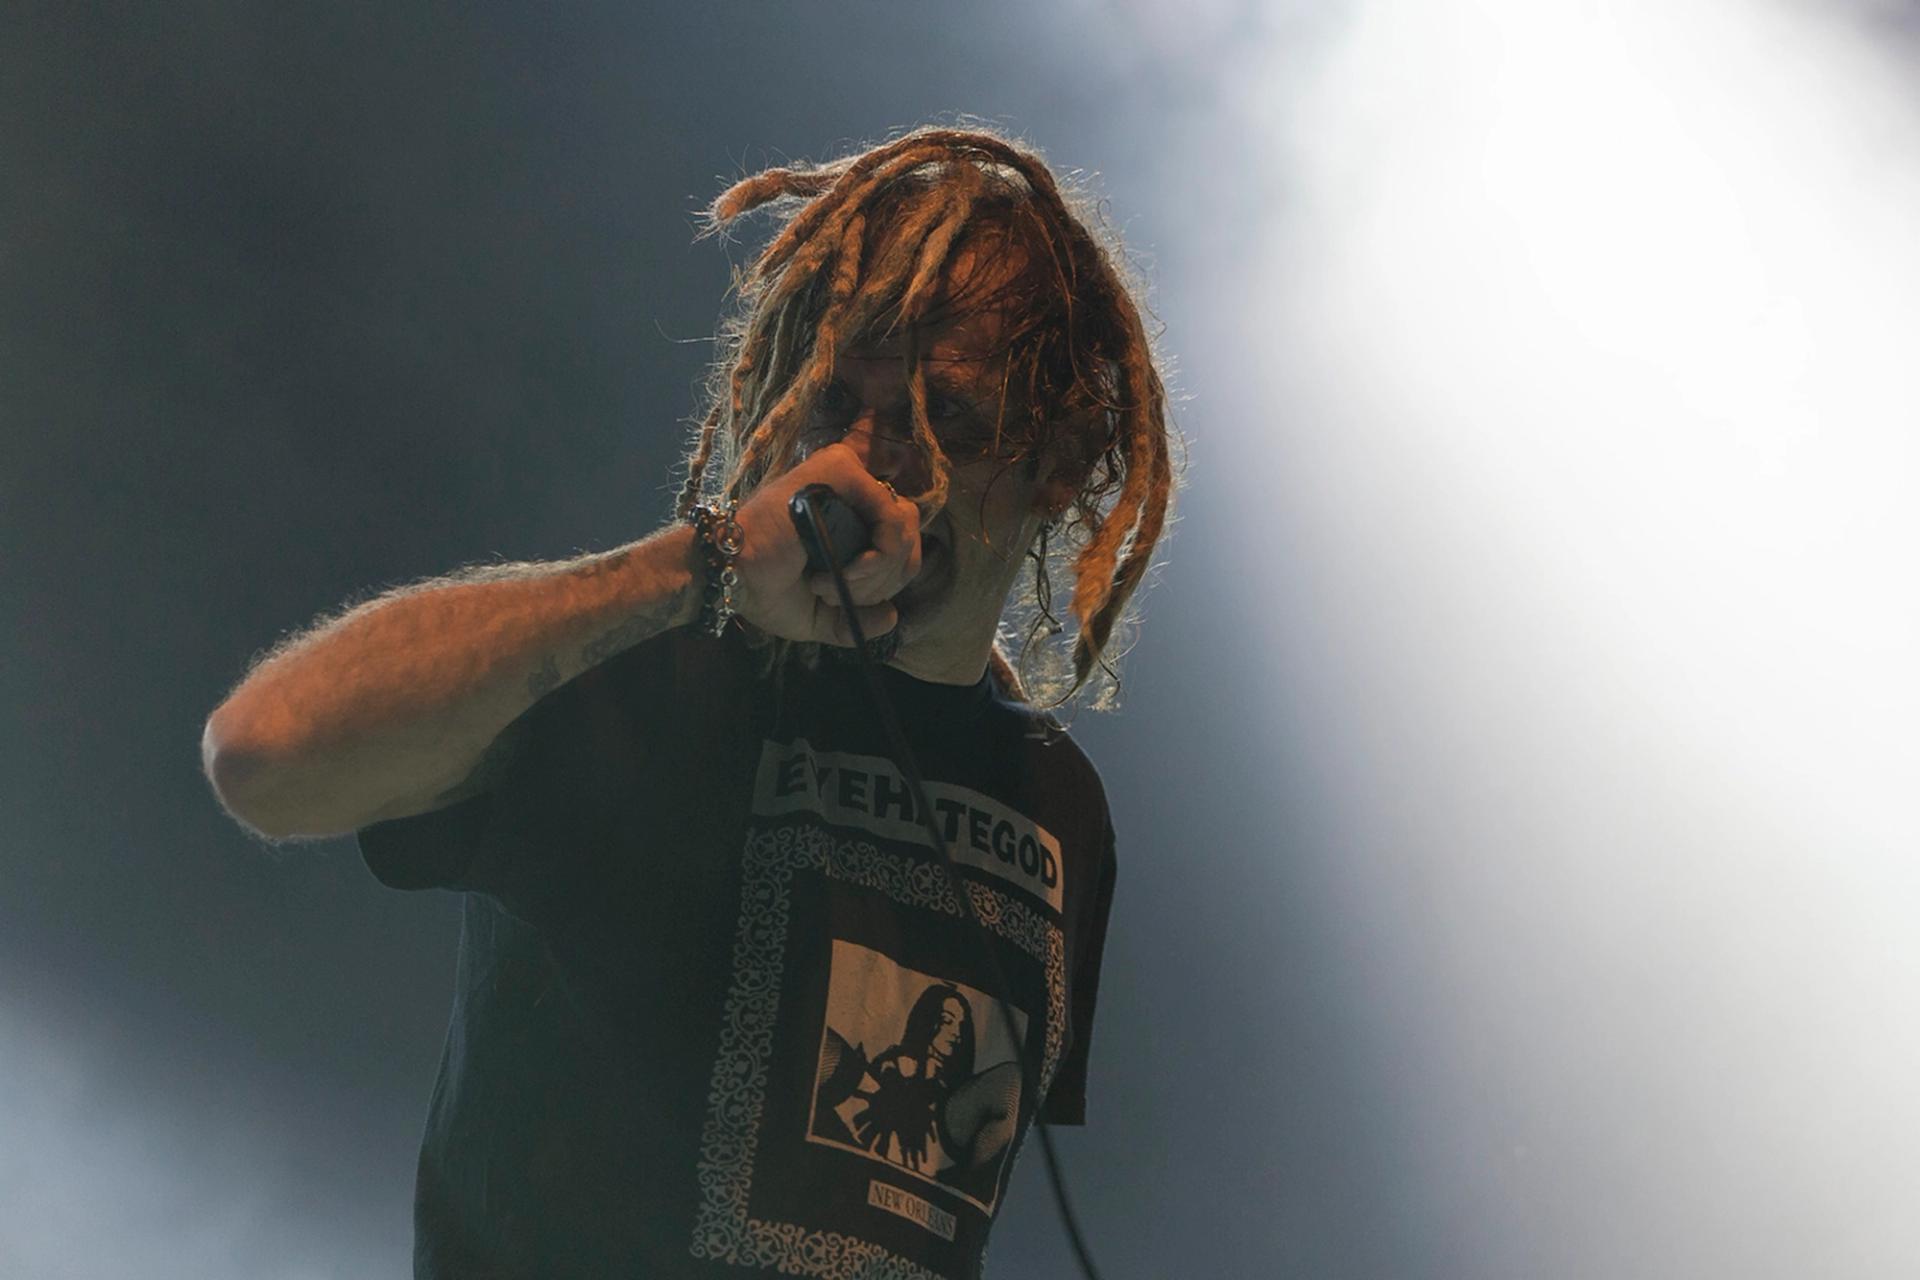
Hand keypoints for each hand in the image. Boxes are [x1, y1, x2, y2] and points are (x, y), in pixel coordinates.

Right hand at [728, 442, 922, 645]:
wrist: (734, 575)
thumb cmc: (767, 590)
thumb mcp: (821, 616)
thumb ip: (858, 620)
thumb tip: (892, 617)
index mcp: (850, 519)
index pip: (903, 540)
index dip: (892, 578)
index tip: (858, 601)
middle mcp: (852, 493)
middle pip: (909, 535)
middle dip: (885, 581)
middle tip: (841, 594)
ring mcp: (847, 477)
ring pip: (903, 527)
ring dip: (875, 573)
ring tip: (831, 583)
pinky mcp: (840, 469)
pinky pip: (891, 516)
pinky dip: (877, 556)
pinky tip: (843, 571)